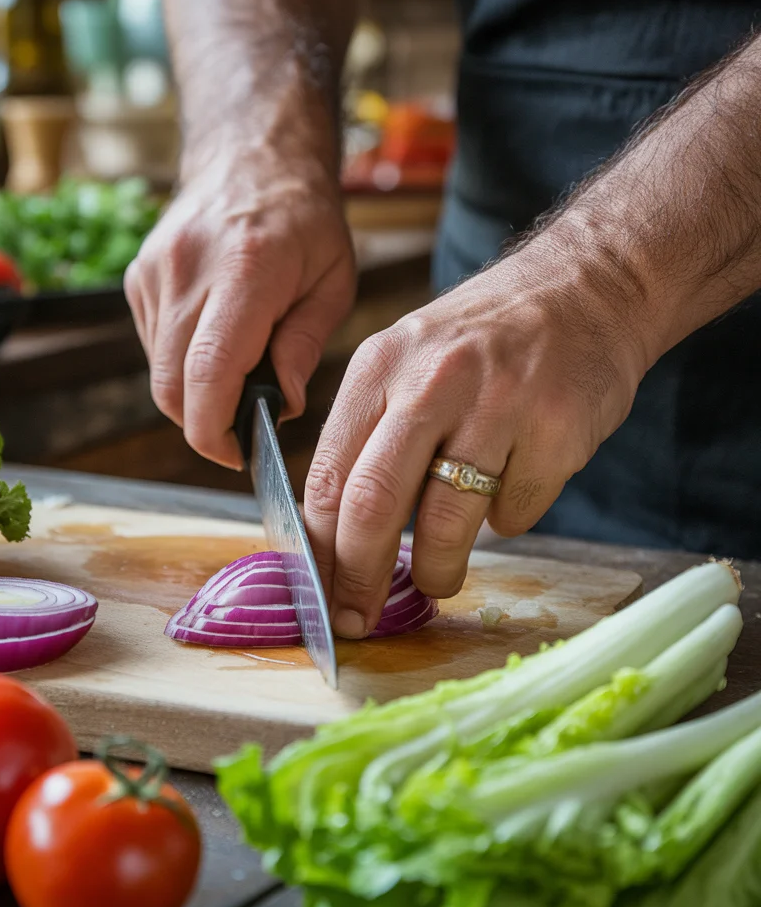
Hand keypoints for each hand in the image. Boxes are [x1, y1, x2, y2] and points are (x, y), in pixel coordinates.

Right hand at [125, 148, 355, 468]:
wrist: (252, 152)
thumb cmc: (304, 220)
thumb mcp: (333, 281)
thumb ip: (305, 346)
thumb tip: (283, 406)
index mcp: (245, 271)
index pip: (208, 374)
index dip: (215, 432)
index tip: (238, 456)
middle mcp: (188, 270)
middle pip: (172, 386)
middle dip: (204, 425)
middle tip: (243, 431)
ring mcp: (155, 271)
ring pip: (159, 372)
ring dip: (195, 395)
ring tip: (238, 375)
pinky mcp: (138, 276)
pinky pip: (153, 346)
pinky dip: (181, 363)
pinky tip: (216, 342)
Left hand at [303, 236, 650, 638]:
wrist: (588, 286)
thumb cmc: (484, 341)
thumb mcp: (407, 361)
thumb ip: (369, 435)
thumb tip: (332, 536)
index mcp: (380, 367)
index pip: (329, 476)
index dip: (320, 551)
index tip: (320, 595)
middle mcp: (432, 381)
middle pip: (373, 504)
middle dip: (358, 578)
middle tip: (358, 620)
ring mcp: (499, 405)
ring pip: (446, 523)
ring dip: (434, 570)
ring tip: (435, 579)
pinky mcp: (557, 431)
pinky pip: (516, 512)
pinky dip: (507, 520)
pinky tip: (513, 489)